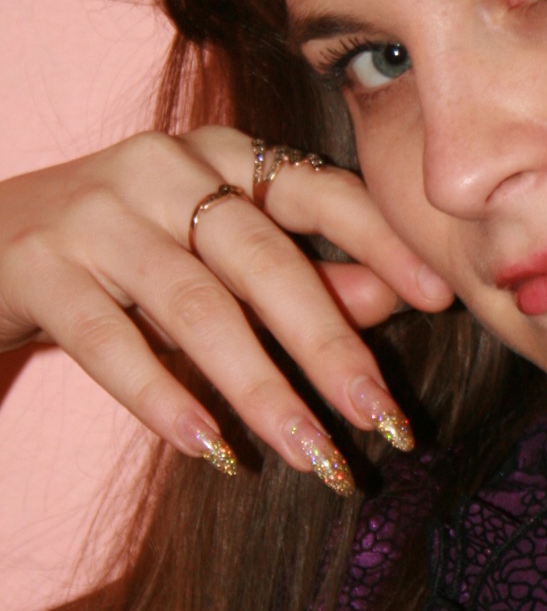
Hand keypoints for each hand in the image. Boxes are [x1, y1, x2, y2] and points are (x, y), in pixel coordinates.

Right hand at [0, 126, 454, 490]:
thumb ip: (303, 274)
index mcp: (222, 155)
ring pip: (197, 306)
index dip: (383, 242)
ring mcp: (96, 212)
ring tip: (312, 455)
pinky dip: (165, 397)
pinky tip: (211, 448)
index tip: (442, 298)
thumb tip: (398, 299)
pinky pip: (110, 340)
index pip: (320, 189)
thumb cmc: (121, 260)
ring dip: (261, 389)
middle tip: (385, 421)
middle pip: (265, 259)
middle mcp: (164, 168)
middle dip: (332, 346)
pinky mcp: (37, 264)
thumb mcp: (214, 262)